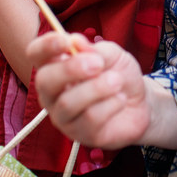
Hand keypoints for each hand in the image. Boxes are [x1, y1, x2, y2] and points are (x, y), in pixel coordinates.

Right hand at [28, 34, 162, 150]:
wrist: (141, 102)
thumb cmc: (118, 74)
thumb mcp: (112, 55)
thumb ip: (95, 49)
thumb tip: (75, 41)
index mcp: (55, 66)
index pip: (35, 54)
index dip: (45, 46)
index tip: (66, 42)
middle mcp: (52, 93)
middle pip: (44, 81)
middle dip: (70, 69)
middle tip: (98, 64)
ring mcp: (64, 117)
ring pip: (67, 103)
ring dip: (97, 88)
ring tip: (117, 81)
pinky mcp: (82, 135)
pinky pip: (90, 119)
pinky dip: (110, 104)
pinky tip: (120, 99)